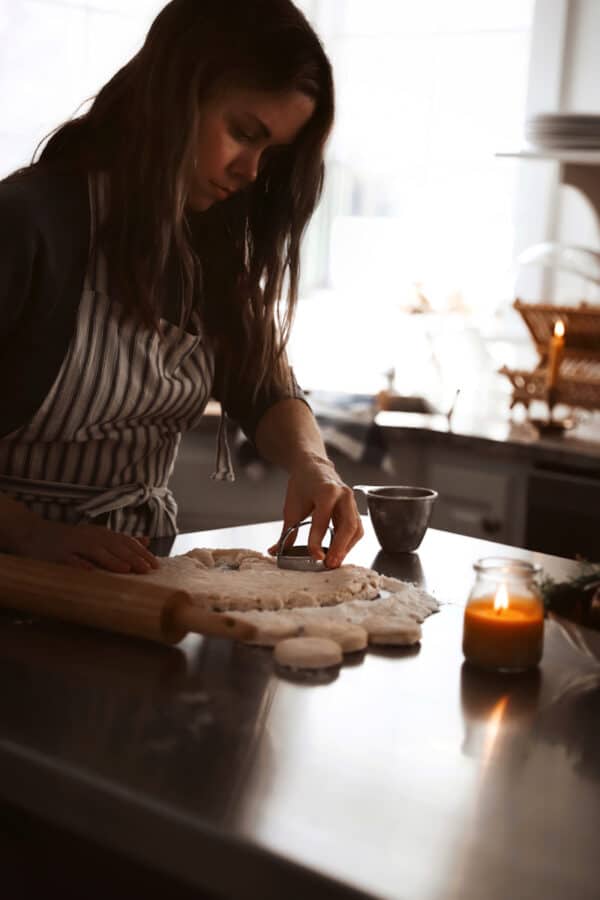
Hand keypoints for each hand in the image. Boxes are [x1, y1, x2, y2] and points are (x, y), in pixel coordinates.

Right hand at [14, 518, 159, 573]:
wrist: (33, 533)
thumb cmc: (70, 539)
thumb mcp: (96, 536)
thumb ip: (120, 540)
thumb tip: (146, 540)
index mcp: (101, 534)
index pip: (125, 542)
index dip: (141, 553)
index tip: (156, 565)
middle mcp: (89, 537)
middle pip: (115, 546)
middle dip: (132, 558)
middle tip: (147, 570)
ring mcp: (73, 544)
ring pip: (96, 552)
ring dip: (112, 561)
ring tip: (127, 570)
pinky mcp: (56, 554)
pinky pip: (70, 560)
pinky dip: (80, 565)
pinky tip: (90, 572)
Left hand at [268, 455, 362, 567]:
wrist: (313, 467)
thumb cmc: (302, 485)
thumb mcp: (292, 507)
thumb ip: (286, 532)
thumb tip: (275, 552)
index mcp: (325, 491)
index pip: (322, 520)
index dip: (318, 540)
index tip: (315, 556)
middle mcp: (343, 495)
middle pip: (348, 525)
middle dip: (340, 547)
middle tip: (330, 564)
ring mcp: (351, 501)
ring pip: (356, 528)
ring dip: (347, 548)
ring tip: (334, 562)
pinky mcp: (354, 509)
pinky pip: (357, 528)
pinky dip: (349, 543)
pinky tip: (339, 552)